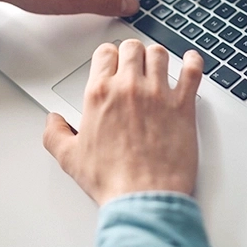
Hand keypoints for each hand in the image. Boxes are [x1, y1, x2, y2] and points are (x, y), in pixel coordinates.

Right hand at [42, 40, 203, 205]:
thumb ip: (55, 134)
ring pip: (159, 54)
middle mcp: (129, 88)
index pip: (104, 53)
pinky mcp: (183, 105)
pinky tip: (190, 61)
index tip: (112, 62)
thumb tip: (53, 121)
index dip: (109, 56)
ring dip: (157, 57)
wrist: (143, 197)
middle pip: (132, 48)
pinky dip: (193, 61)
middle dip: (132, 53)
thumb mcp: (70, 158)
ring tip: (157, 64)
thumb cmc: (112, 180)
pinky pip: (192, 70)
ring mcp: (158, 94)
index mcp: (100, 94)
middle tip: (134, 63)